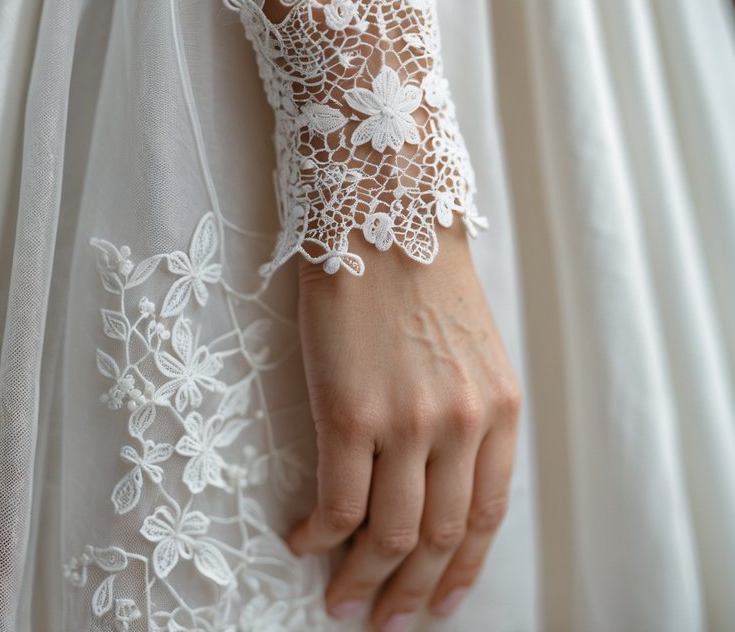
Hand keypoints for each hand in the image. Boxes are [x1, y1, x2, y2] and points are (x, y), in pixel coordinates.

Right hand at [286, 225, 521, 628]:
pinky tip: (301, 541)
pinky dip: (318, 537)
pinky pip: (336, 505)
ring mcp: (407, 423)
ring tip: (340, 600)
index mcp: (498, 408)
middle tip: (383, 621)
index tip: (439, 601)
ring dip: (362, 581)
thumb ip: (466, 412)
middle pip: (438, 538)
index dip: (459, 571)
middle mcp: (461, 424)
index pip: (485, 517)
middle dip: (410, 594)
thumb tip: (435, 481)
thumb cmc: (418, 268)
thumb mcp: (470, 345)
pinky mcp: (350, 414)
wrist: (381, 209)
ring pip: (389, 535)